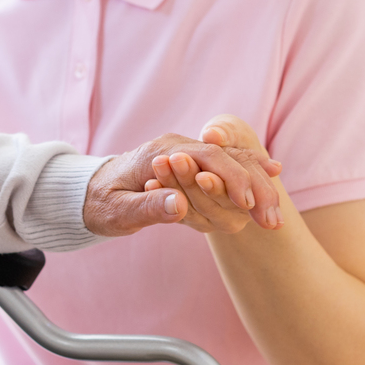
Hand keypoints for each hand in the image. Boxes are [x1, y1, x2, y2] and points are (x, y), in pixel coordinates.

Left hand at [84, 129, 282, 236]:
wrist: (89, 188)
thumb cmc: (100, 202)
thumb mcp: (116, 211)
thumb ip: (146, 207)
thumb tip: (178, 205)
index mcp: (161, 153)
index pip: (206, 159)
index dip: (230, 180)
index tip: (249, 204)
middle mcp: (179, 147)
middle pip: (226, 157)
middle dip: (254, 184)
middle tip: (273, 217)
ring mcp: (187, 152)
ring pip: (231, 159)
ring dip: (257, 181)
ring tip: (276, 212)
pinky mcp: (193, 162)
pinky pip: (227, 162)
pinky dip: (250, 169)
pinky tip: (274, 174)